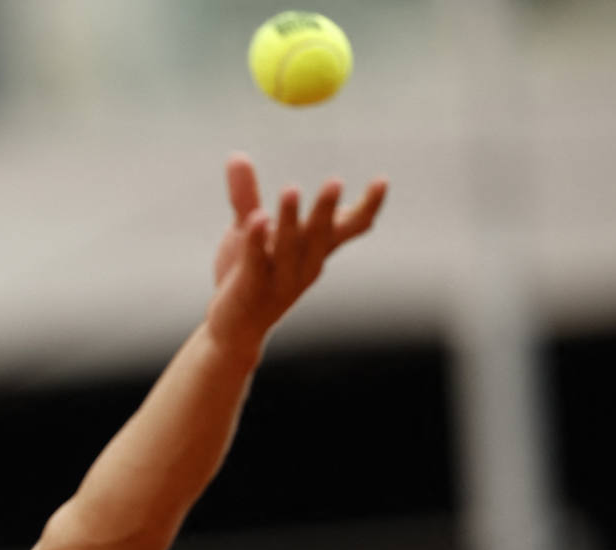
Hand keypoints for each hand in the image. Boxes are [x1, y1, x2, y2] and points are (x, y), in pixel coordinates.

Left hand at [208, 152, 386, 351]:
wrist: (233, 329)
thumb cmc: (250, 277)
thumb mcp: (248, 231)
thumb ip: (245, 195)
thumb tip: (236, 155)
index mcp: (315, 250)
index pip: (349, 228)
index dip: (368, 206)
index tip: (382, 180)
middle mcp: (305, 265)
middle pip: (320, 235)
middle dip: (326, 209)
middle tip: (335, 181)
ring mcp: (280, 280)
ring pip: (289, 248)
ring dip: (291, 219)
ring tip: (291, 189)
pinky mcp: (252, 288)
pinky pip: (256, 261)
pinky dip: (257, 240)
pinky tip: (258, 218)